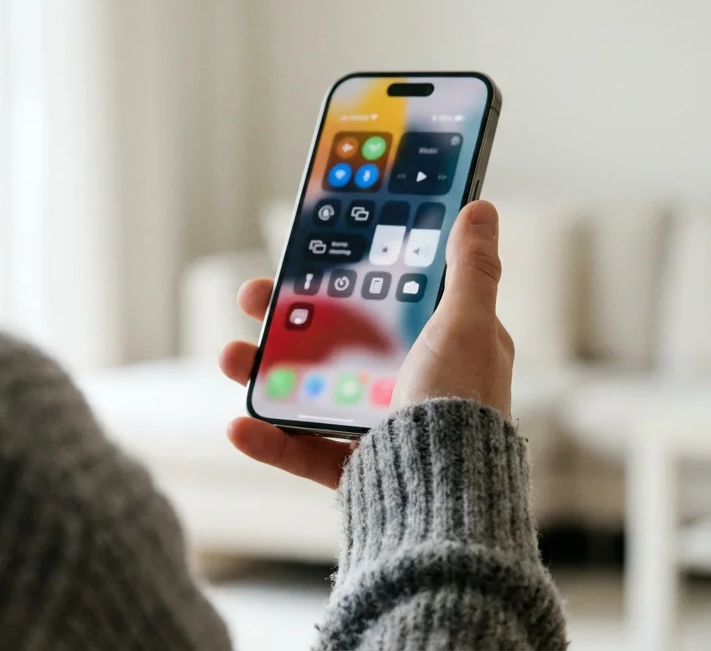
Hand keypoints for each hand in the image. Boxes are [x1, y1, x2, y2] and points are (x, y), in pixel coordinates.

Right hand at [218, 199, 513, 488]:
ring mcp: (382, 429)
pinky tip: (239, 425)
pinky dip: (270, 440)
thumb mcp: (468, 326)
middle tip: (251, 295)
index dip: (346, 272)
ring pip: (311, 392)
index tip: (307, 252)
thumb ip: (470, 269)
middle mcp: (414, 386)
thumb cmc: (461, 406)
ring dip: (264, 372)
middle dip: (287, 317)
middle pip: (338, 341)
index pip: (388, 297)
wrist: (443, 502)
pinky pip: (304, 452)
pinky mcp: (357, 471)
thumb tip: (480, 209)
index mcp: (444, 348)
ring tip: (229, 357)